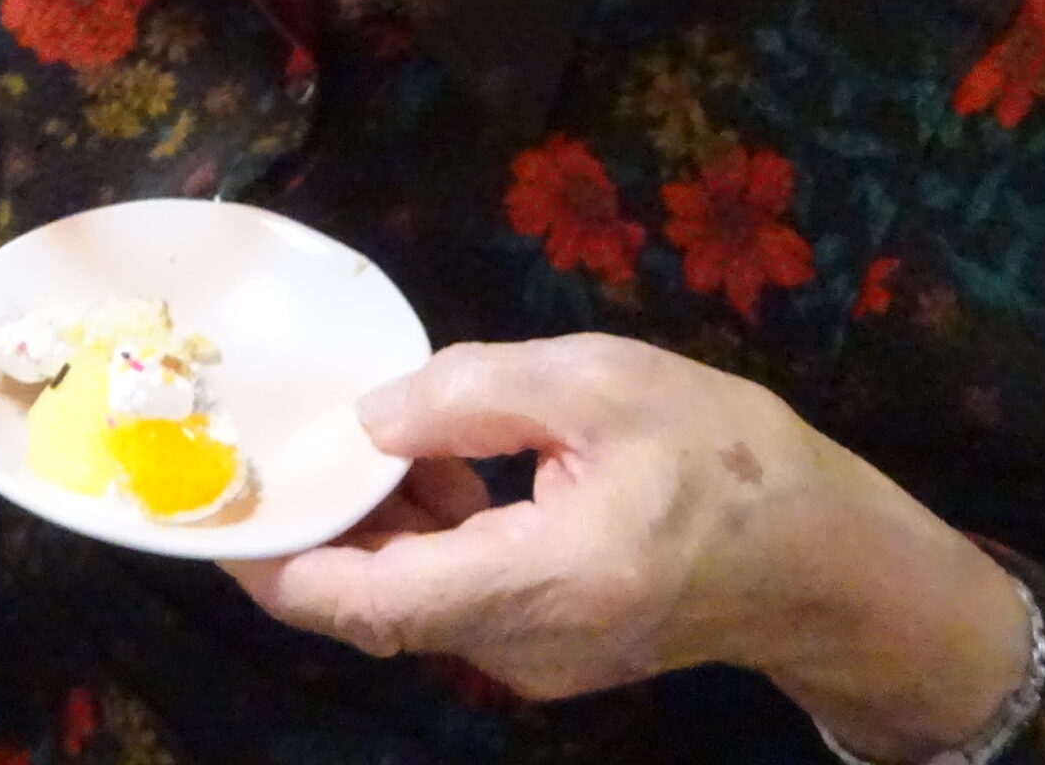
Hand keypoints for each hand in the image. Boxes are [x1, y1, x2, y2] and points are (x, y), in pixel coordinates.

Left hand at [226, 337, 1030, 755]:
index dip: (273, 563)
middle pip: (374, 603)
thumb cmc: (728, 456)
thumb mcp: (600, 383)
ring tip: (389, 432)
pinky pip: (457, 599)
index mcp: (531, 582)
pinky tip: (451, 468)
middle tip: (283, 438)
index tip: (213, 512)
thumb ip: (473, 394)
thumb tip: (369, 419)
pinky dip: (430, 538)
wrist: (831, 560)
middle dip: (321, 524)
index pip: (359, 603)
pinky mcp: (551, 651)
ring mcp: (534, 662)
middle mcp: (517, 647)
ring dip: (381, 523)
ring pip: (413, 600)